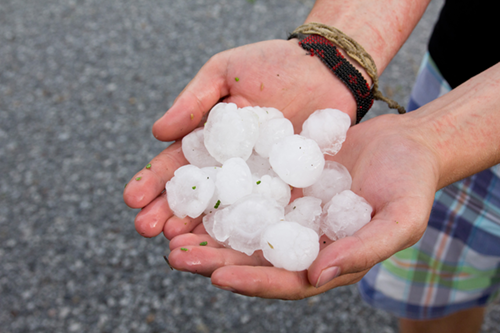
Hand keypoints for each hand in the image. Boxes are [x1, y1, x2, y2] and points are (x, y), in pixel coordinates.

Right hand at [124, 39, 358, 233]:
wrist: (324, 68)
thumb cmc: (271, 65)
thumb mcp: (224, 72)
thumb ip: (194, 101)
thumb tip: (157, 132)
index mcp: (210, 142)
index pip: (175, 165)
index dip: (153, 182)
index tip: (131, 198)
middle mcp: (230, 168)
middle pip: (196, 196)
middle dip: (169, 213)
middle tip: (147, 230)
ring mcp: (259, 181)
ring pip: (226, 211)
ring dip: (201, 230)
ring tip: (178, 244)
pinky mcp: (289, 188)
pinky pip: (268, 211)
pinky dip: (249, 229)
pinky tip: (230, 244)